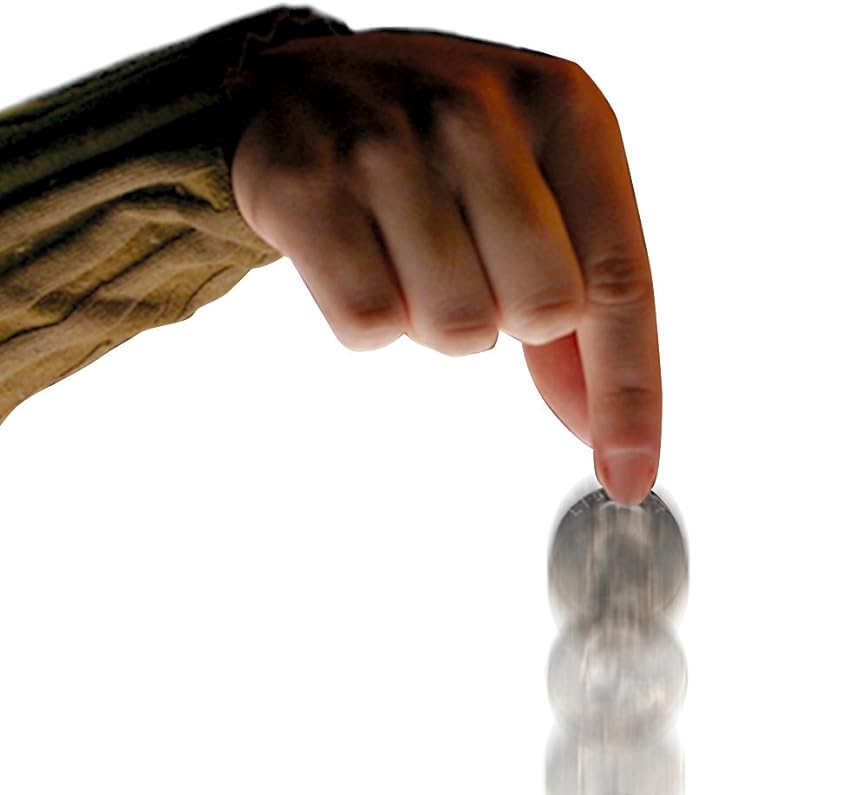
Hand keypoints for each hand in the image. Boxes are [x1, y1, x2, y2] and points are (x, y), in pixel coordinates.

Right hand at [230, 28, 660, 503]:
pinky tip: (359, 253)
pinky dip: (367, 318)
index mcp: (564, 106)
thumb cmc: (436, 149)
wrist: (297, 86)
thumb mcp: (532, 187)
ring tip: (409, 250)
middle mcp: (481, 111)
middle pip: (541, 312)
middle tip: (470, 262)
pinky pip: (370, 327)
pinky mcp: (309, 189)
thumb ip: (580, 301)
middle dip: (509, 319)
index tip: (630, 476)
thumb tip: (603, 429)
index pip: (619, 279)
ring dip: (435, 321)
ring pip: (457, 331)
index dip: (629, 391)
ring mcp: (389, 145)